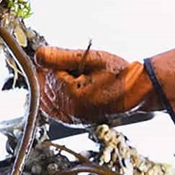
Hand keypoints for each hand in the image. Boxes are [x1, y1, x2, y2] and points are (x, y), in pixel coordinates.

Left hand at [34, 46, 159, 125]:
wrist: (136, 92)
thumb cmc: (119, 74)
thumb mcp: (92, 59)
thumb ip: (61, 56)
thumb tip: (38, 55)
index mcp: (72, 95)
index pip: (46, 73)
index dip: (51, 60)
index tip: (56, 53)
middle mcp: (68, 110)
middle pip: (43, 85)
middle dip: (49, 72)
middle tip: (65, 62)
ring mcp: (70, 117)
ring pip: (44, 97)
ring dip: (49, 83)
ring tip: (69, 74)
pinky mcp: (73, 120)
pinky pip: (50, 109)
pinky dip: (50, 97)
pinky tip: (58, 87)